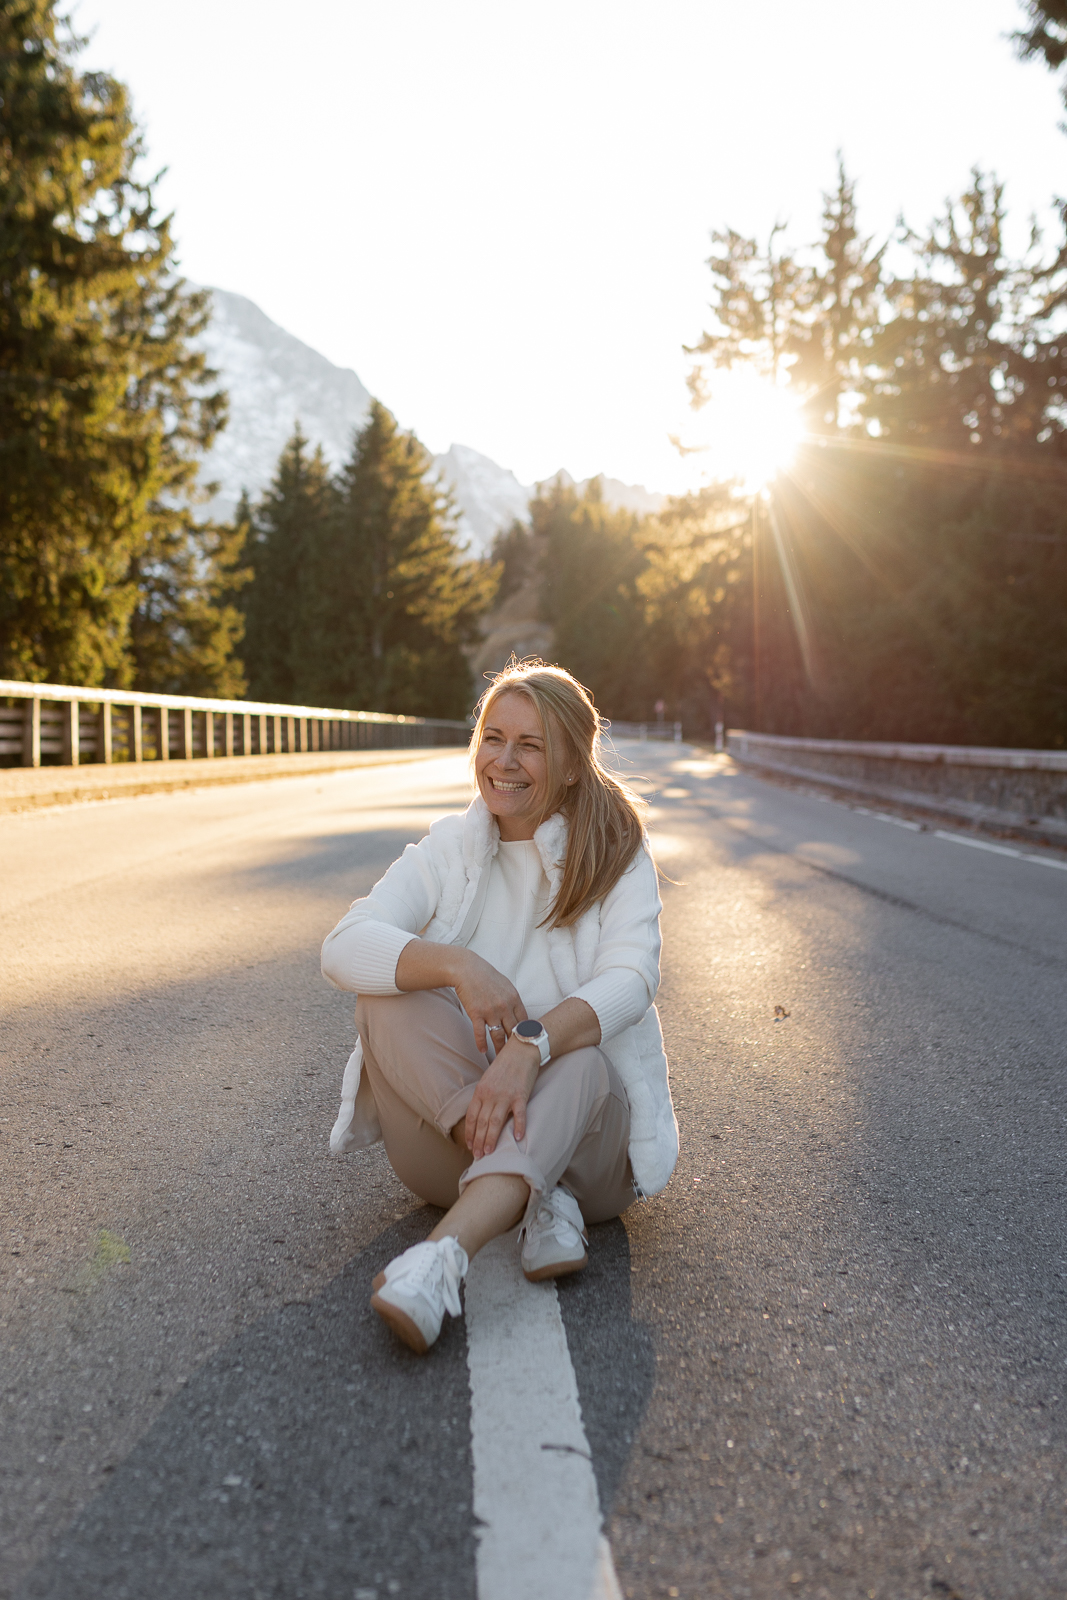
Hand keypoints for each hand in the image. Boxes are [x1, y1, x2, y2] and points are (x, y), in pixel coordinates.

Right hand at [451, 950, 528, 1053]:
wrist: (467, 970)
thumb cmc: (486, 976)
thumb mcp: (506, 985)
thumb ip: (513, 1000)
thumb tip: (518, 1014)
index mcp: (514, 999)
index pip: (524, 1022)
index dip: (525, 1034)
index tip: (525, 1043)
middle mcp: (504, 1006)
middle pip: (513, 1031)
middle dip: (515, 1045)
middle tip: (516, 1056)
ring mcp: (490, 1011)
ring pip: (499, 1036)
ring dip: (500, 1049)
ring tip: (500, 1058)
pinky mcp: (476, 1014)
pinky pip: (480, 1033)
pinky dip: (481, 1044)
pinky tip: (482, 1051)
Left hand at [464, 1037, 539, 1158]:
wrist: (522, 1049)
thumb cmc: (505, 1064)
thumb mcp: (488, 1078)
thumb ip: (484, 1095)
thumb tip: (480, 1113)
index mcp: (481, 1090)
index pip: (471, 1116)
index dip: (470, 1133)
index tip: (469, 1145)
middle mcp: (490, 1094)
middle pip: (482, 1123)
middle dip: (478, 1141)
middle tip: (478, 1156)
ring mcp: (506, 1095)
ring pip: (495, 1122)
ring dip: (491, 1139)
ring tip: (489, 1152)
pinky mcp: (521, 1095)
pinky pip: (519, 1115)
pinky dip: (518, 1127)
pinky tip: (517, 1138)